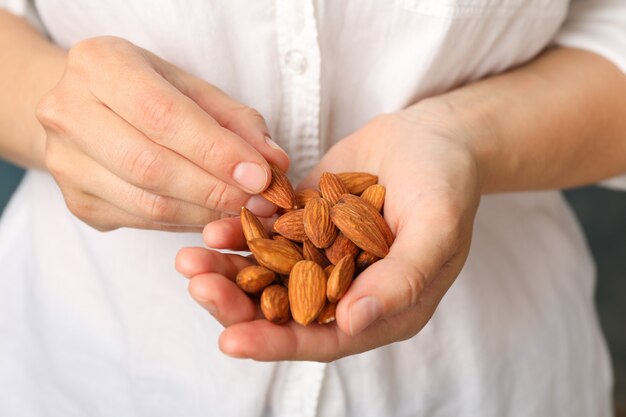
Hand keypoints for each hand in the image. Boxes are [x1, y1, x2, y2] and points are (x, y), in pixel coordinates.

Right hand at [36, 36, 287, 231]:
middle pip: (150, 166)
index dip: (215, 151)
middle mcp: (68, 112)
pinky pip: (142, 222)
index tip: (261, 175)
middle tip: (260, 202)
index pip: (162, 116)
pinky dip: (186, 223)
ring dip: (205, 214)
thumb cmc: (148, 92)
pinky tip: (211, 215)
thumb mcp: (192, 89)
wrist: (86, 109)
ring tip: (245, 211)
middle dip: (215, 189)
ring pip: (146, 203)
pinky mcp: (77, 202)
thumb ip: (236, 121)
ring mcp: (65, 163)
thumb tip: (276, 162)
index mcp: (99, 65)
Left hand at [176, 104, 480, 359]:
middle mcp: (347, 288)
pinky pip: (268, 234)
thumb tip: (353, 323)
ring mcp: (323, 255)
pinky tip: (214, 226)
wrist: (432, 135)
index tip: (230, 341)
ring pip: (267, 275)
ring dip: (228, 270)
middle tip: (199, 286)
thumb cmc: (446, 183)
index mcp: (382, 307)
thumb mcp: (436, 230)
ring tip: (189, 259)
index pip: (324, 338)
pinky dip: (241, 232)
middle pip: (285, 311)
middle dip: (238, 305)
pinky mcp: (306, 223)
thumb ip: (401, 279)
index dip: (277, 344)